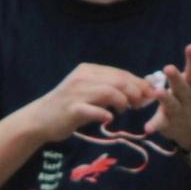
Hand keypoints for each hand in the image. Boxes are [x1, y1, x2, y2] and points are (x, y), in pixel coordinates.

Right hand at [25, 63, 155, 143]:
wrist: (40, 119)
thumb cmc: (67, 108)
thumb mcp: (88, 94)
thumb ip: (107, 91)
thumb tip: (134, 94)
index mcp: (89, 71)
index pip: (119, 73)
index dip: (138, 82)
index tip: (150, 93)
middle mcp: (83, 78)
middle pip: (117, 80)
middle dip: (135, 91)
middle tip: (143, 103)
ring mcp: (77, 93)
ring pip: (108, 91)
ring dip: (122, 101)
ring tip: (127, 110)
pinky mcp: (71, 109)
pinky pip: (92, 109)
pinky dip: (103, 113)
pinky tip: (109, 118)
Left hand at [143, 26, 190, 148]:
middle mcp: (188, 96)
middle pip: (181, 86)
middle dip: (176, 78)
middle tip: (168, 68)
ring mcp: (178, 110)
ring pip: (170, 104)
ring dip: (164, 99)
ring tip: (157, 92)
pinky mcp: (167, 122)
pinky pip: (160, 124)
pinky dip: (154, 126)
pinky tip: (147, 128)